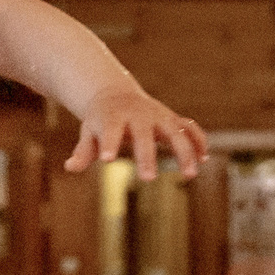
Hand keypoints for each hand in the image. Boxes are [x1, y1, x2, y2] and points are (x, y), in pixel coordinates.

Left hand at [65, 85, 206, 179]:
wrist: (115, 95)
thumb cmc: (99, 120)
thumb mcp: (88, 132)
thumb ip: (83, 150)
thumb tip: (70, 166)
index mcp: (114, 117)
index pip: (110, 129)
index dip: (108, 143)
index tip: (107, 159)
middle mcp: (139, 115)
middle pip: (144, 133)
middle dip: (147, 155)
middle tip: (147, 178)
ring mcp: (158, 116)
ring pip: (175, 131)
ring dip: (185, 151)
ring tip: (190, 174)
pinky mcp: (172, 119)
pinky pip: (188, 128)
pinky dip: (197, 141)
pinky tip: (203, 159)